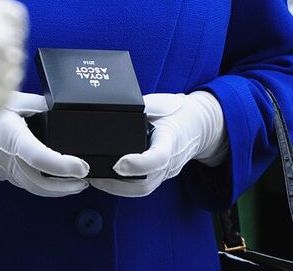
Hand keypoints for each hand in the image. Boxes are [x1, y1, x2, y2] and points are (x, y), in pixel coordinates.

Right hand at [0, 91, 88, 196]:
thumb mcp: (11, 98)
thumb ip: (36, 103)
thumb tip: (55, 105)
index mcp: (12, 139)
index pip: (42, 159)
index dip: (64, 166)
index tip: (82, 167)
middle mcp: (6, 159)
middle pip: (39, 184)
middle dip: (65, 187)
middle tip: (84, 181)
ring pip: (29, 187)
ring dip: (52, 189)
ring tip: (72, 183)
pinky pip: (19, 182)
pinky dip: (37, 183)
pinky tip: (47, 178)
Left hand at [89, 91, 227, 197]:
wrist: (199, 124)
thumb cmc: (176, 111)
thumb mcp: (159, 104)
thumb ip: (140, 107)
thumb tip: (112, 105)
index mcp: (171, 139)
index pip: (158, 157)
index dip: (138, 164)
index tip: (117, 164)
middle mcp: (171, 160)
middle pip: (146, 183)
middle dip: (117, 185)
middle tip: (94, 176)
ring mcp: (167, 171)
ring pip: (143, 189)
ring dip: (117, 189)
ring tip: (94, 179)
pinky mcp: (160, 175)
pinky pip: (143, 186)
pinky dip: (123, 187)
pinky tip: (106, 179)